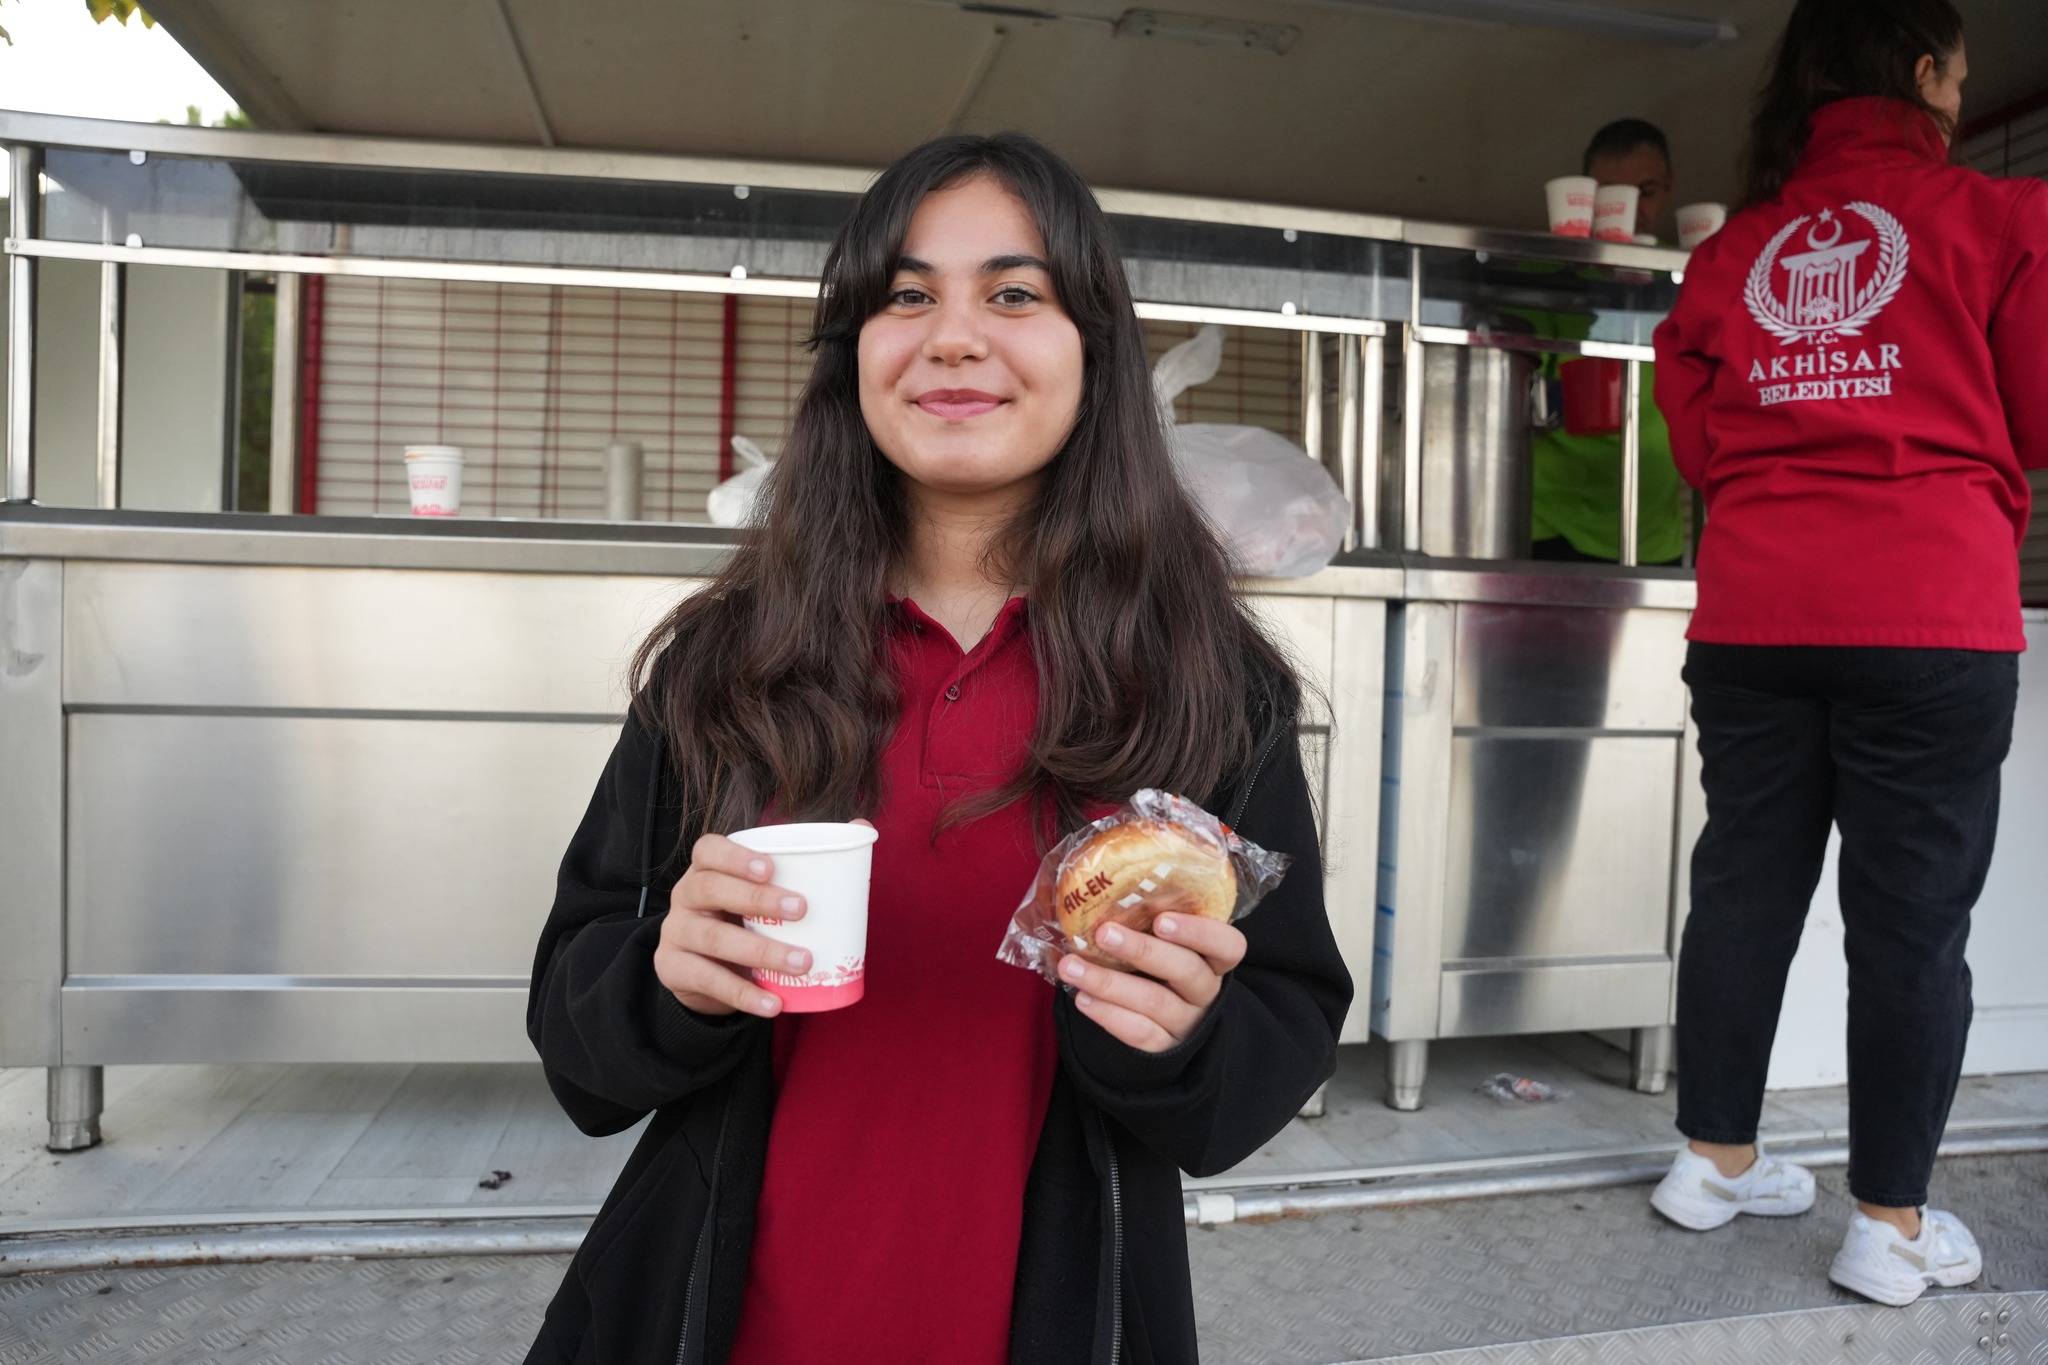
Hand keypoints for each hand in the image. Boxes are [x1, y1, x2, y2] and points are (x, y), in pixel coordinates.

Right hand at [653, 820, 870, 1018]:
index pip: (708, 850)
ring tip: (803, 962)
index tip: (772, 868)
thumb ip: (806, 860)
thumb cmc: (743, 918)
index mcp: (707, 869)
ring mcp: (676, 933)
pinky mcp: (674, 970)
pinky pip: (708, 981)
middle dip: (757, 899)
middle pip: (710, 889)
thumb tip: (861, 825)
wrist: (702, 970)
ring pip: (713, 939)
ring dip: (761, 951)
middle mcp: (686, 896)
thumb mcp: (763, 891)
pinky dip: (745, 994)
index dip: (735, 856)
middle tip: (803, 910)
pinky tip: (774, 1004)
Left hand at [1056, 912, 1246, 1052]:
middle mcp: (1205, 990)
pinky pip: (1140, 1033)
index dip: (1199, 932)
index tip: (1162, 920)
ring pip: (1155, 1002)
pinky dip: (1108, 1015)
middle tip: (1104, 933)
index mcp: (1214, 959)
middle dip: (1141, 950)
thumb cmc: (1159, 965)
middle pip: (1186, 970)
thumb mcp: (1166, 944)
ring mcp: (1187, 1022)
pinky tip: (1082, 999)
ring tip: (1071, 967)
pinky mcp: (1165, 1048)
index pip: (1228, 945)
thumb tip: (1107, 890)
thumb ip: (1150, 920)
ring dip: (1108, 982)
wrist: (1161, 1023)